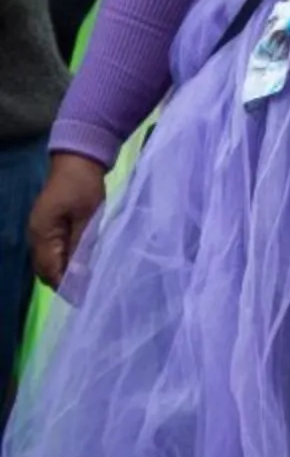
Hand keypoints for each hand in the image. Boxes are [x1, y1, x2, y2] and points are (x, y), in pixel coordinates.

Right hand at [30, 153, 107, 289]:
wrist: (78, 159)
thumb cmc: (83, 185)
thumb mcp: (88, 215)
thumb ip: (82, 245)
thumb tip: (80, 274)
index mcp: (42, 234)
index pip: (50, 270)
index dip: (65, 286)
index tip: (83, 298)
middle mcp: (36, 236)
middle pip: (45, 269)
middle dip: (63, 282)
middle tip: (87, 293)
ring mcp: (40, 231)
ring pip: (48, 261)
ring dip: (63, 272)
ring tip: (85, 283)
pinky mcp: (48, 226)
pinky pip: (52, 251)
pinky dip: (63, 260)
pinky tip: (80, 264)